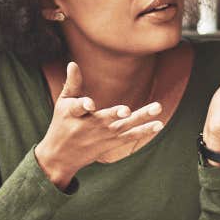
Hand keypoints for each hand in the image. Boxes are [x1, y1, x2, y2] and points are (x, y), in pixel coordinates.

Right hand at [33, 61, 165, 188]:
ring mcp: (103, 135)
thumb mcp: (63, 104)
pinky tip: (158, 124)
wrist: (61, 156)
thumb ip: (72, 84)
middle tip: (127, 110)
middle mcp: (90, 126)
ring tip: (157, 106)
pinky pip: (130, 137)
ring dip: (141, 118)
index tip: (90, 104)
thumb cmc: (61, 124)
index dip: (84, 105)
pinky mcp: (111, 143)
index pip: (78, 108)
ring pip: (123, 126)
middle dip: (116, 114)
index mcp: (74, 114)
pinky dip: (144, 131)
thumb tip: (73, 63)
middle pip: (106, 118)